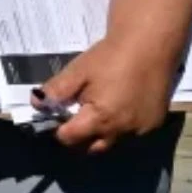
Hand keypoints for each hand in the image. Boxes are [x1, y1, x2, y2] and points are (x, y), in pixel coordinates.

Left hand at [37, 37, 177, 154]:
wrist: (150, 44)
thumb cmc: (111, 56)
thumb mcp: (78, 71)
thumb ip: (56, 91)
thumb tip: (37, 105)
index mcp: (101, 119)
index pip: (70, 139)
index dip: (59, 129)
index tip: (58, 116)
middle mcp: (122, 131)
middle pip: (91, 148)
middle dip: (79, 137)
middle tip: (74, 116)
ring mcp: (141, 130)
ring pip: (112, 143)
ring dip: (100, 134)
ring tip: (97, 110)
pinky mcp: (154, 125)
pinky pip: (131, 135)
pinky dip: (120, 128)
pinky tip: (118, 107)